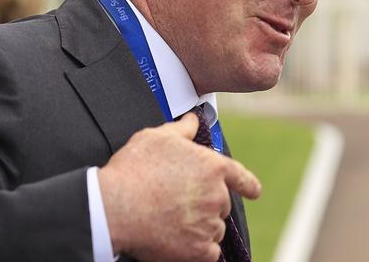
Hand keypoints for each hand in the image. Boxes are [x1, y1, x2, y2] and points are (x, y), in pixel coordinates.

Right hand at [98, 112, 260, 261]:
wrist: (114, 206)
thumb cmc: (135, 168)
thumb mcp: (158, 137)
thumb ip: (183, 129)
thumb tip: (194, 120)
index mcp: (212, 167)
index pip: (242, 178)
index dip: (249, 185)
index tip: (253, 191)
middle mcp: (216, 196)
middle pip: (222, 204)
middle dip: (206, 204)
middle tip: (178, 202)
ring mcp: (208, 224)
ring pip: (214, 228)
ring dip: (201, 227)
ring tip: (173, 220)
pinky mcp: (198, 251)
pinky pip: (209, 253)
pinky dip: (198, 250)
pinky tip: (180, 241)